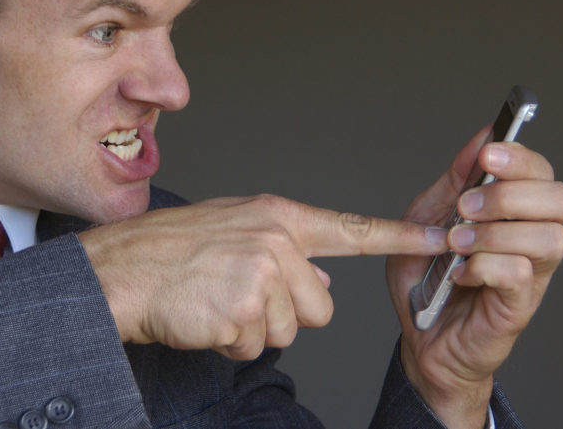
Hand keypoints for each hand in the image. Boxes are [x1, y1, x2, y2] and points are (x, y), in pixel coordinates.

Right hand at [80, 195, 447, 359]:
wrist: (122, 267)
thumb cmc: (169, 250)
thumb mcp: (233, 231)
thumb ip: (282, 249)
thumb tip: (322, 279)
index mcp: (277, 217)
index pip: (350, 230)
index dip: (400, 238)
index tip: (440, 239)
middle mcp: (276, 239)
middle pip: (320, 306)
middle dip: (286, 314)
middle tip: (238, 295)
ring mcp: (261, 272)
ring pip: (290, 331)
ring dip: (253, 330)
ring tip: (216, 302)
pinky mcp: (244, 305)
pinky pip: (255, 345)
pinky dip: (229, 342)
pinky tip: (204, 315)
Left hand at [386, 128, 562, 427]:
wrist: (420, 338)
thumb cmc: (428, 279)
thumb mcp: (427, 217)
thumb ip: (453, 181)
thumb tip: (481, 137)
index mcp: (514, 213)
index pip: (541, 172)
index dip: (521, 157)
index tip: (488, 152)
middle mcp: (531, 239)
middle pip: (559, 198)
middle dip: (510, 193)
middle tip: (467, 205)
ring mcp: (532, 274)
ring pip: (549, 236)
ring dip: (496, 232)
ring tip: (457, 242)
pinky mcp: (519, 306)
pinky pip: (520, 274)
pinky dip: (484, 266)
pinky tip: (459, 274)